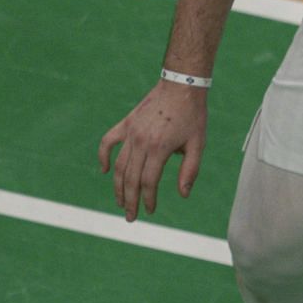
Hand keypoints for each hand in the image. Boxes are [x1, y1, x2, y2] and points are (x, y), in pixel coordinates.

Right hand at [98, 81, 208, 220]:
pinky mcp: (126, 123)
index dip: (148, 199)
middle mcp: (141, 142)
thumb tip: (183, 195)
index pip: (148, 182)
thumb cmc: (193, 116)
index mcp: (160, 148)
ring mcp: (131, 132)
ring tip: (120, 202)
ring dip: (118, 186)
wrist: (181, 85)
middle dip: (129, 200)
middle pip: (130, 178)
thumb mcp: (198, 145)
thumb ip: (190, 171)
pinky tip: (105, 171)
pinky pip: (108, 141)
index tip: (150, 211)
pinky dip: (104, 156)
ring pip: (118, 165)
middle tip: (130, 217)